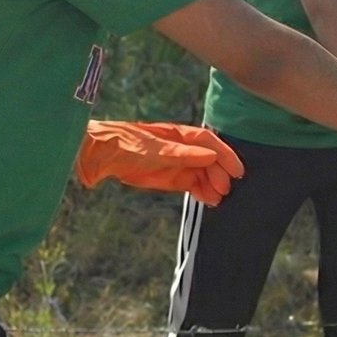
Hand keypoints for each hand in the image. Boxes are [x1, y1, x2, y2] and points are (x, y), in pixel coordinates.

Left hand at [74, 121, 244, 206]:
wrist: (99, 156)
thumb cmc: (124, 144)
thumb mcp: (153, 149)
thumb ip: (181, 153)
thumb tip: (209, 155)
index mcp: (180, 135)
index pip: (210, 143)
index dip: (225, 155)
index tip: (237, 170)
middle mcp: (182, 149)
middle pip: (210, 160)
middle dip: (220, 173)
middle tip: (226, 189)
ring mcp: (177, 164)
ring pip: (203, 174)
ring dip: (212, 185)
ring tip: (218, 199)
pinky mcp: (170, 178)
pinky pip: (192, 184)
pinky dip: (202, 192)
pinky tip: (208, 201)